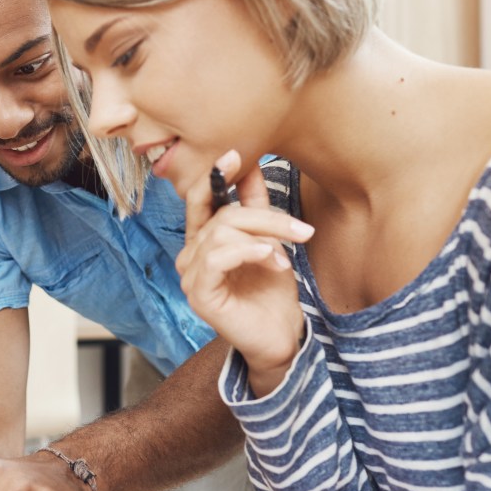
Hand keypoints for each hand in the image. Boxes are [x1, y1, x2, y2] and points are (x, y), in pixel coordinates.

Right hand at [175, 150, 311, 396]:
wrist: (280, 336)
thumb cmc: (271, 293)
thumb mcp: (269, 241)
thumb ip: (255, 207)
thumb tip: (251, 165)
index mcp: (202, 241)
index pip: (199, 201)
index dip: (213, 176)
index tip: (235, 154)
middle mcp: (190, 256)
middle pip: (221, 216)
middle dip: (264, 217)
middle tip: (301, 229)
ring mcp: (190, 276)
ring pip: (222, 233)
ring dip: (263, 237)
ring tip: (286, 255)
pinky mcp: (199, 294)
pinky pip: (218, 258)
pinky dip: (249, 252)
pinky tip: (271, 259)